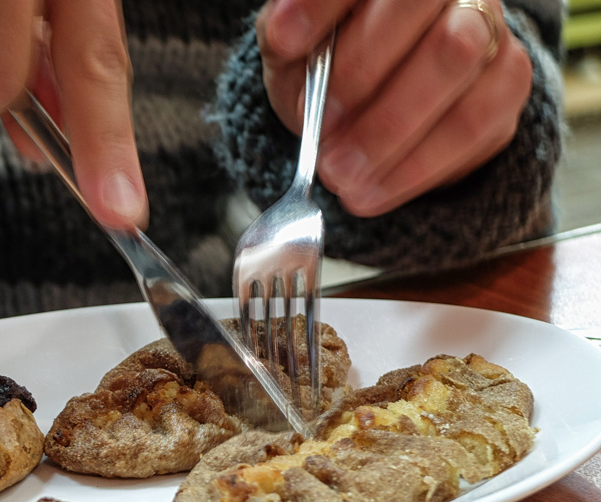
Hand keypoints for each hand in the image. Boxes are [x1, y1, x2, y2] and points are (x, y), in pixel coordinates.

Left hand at [256, 0, 531, 215]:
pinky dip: (413, 167)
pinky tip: (370, 192)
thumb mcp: (294, 52)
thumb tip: (283, 34)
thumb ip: (285, 37)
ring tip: (339, 174)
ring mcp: (487, 24)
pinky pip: (472, 122)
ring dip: (387, 128)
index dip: (320, 5)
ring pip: (453, 58)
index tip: (284, 42)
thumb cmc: (329, 69)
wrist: (380, 111)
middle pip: (414, 3)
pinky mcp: (508, 80)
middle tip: (320, 128)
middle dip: (359, 71)